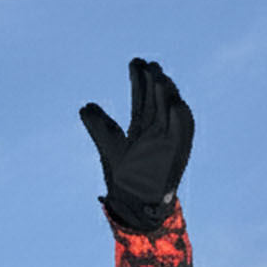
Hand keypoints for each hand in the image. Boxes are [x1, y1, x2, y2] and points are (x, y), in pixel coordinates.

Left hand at [80, 58, 193, 232]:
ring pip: (169, 113)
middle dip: (153, 82)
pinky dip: (179, 120)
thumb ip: (99, 127)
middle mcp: (157, 132)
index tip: (135, 62)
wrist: (135, 204)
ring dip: (166, 96)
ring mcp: (168, 142)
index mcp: (142, 129)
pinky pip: (181, 135)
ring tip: (160, 77)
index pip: (142, 99)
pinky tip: (175, 104)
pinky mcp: (176, 155)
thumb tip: (85, 106)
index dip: (139, 81)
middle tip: (148, 63)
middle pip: (157, 101)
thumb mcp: (109, 147)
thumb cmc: (125, 179)